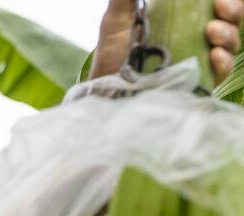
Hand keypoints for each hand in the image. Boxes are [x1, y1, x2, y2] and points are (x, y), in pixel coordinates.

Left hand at [89, 0, 243, 82]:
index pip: (217, 4)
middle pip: (231, 19)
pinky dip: (223, 61)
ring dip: (228, 34)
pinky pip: (221, 71)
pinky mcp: (197, 81)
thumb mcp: (118, 19)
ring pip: (230, 42)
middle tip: (221, 8)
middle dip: (234, 10)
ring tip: (212, 32)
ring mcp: (199, 58)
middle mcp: (197, 35)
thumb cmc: (113, 51)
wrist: (105, 86)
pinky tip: (215, 56)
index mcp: (185, 17)